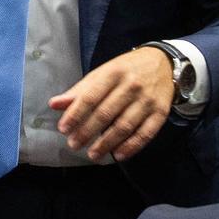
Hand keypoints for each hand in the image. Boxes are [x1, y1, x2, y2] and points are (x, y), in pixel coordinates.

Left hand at [48, 47, 174, 161]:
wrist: (164, 63)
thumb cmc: (126, 70)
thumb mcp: (102, 73)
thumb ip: (79, 91)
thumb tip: (54, 104)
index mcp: (113, 72)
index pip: (90, 96)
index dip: (75, 114)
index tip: (63, 129)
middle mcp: (131, 86)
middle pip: (106, 113)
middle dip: (87, 131)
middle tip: (74, 144)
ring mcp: (148, 100)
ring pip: (125, 126)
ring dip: (107, 143)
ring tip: (92, 154)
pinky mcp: (161, 112)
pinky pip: (146, 133)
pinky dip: (131, 146)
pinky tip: (117, 155)